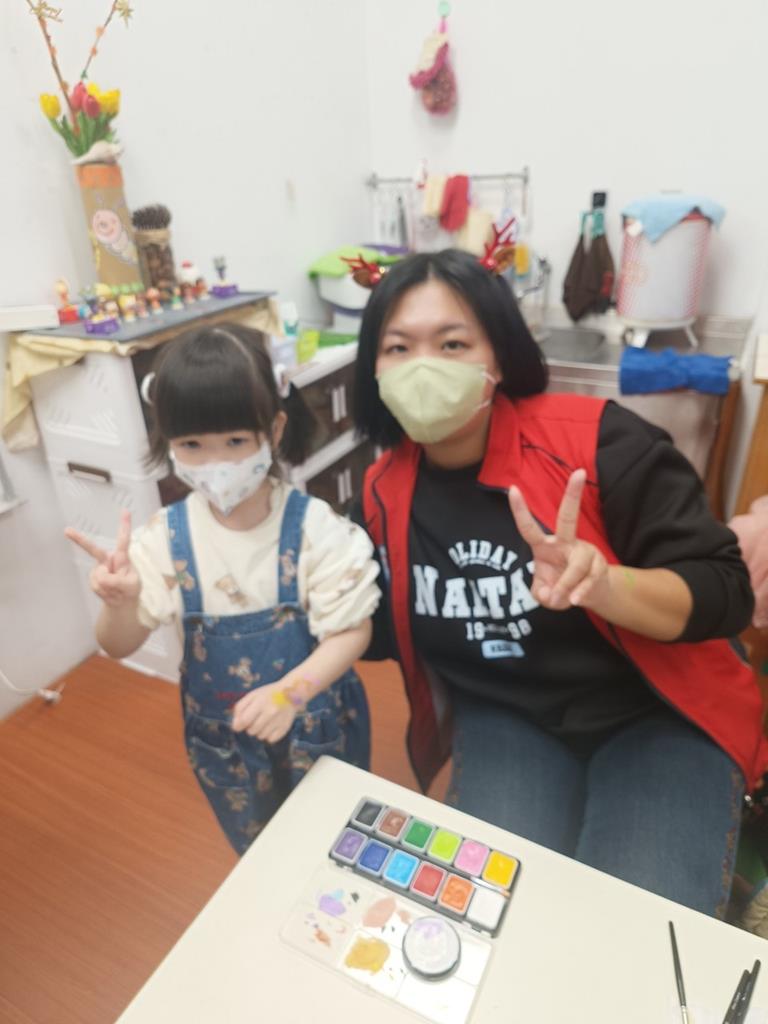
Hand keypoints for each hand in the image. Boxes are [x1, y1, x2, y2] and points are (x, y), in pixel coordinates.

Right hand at [65, 510, 140, 607]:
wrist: (121, 601)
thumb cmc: (130, 589)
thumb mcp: (131, 586)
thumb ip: (118, 581)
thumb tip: (102, 575)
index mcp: (122, 558)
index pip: (123, 540)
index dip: (125, 526)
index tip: (125, 510)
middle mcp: (108, 560)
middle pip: (93, 549)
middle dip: (80, 540)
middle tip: (67, 530)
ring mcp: (99, 569)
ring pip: (100, 578)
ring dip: (109, 588)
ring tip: (116, 590)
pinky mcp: (93, 578)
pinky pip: (96, 586)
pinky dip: (103, 592)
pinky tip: (109, 592)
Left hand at [231, 680, 302, 742]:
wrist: (291, 693)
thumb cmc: (267, 694)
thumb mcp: (252, 696)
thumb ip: (240, 709)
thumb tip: (235, 727)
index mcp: (260, 702)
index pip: (244, 721)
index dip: (240, 724)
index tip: (242, 722)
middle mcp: (271, 712)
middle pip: (252, 731)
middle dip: (250, 727)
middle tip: (256, 718)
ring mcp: (279, 721)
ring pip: (261, 736)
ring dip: (259, 731)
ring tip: (265, 721)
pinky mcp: (285, 728)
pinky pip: (270, 739)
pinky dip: (269, 735)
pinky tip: (272, 726)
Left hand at [508, 469, 609, 611]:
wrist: (590, 595)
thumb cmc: (561, 588)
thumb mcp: (545, 595)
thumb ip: (542, 594)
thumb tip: (550, 592)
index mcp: (545, 546)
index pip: (528, 528)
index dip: (520, 510)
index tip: (512, 489)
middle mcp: (566, 542)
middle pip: (569, 517)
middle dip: (573, 494)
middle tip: (580, 473)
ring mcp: (585, 551)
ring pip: (576, 565)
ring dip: (567, 585)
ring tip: (564, 599)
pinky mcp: (599, 565)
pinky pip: (588, 579)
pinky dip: (580, 592)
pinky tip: (575, 600)